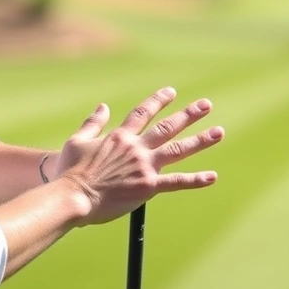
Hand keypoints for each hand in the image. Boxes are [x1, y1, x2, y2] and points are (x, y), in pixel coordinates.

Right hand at [55, 87, 223, 226]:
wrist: (73, 196)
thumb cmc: (70, 172)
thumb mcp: (76, 141)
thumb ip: (92, 123)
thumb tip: (103, 106)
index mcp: (120, 136)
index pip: (143, 112)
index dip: (158, 101)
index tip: (172, 92)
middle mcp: (136, 147)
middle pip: (168, 127)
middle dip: (189, 115)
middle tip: (206, 105)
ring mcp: (144, 166)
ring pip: (178, 150)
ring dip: (200, 140)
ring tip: (218, 132)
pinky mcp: (148, 186)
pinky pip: (176, 182)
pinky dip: (195, 180)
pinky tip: (211, 177)